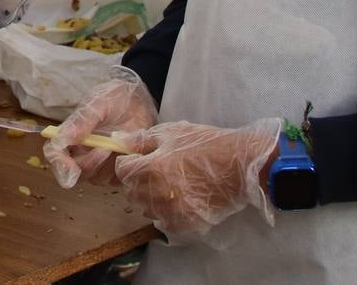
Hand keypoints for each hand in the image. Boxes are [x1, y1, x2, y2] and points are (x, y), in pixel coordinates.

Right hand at [45, 68, 157, 187]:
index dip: (58, 163)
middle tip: (104, 148)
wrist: (140, 101)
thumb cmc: (116, 98)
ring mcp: (99, 163)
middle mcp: (81, 152)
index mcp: (70, 135)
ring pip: (95, 178)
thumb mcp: (99, 102)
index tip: (70, 166)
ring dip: (106, 165)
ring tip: (118, 144)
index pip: (55, 154)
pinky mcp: (117, 170)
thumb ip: (82, 119)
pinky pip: (115, 179)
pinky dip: (121, 167)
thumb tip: (62, 137)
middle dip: (88, 164)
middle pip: (73, 172)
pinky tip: (128, 150)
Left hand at [113, 118, 280, 239]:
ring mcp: (172, 211)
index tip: (138, 159)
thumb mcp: (172, 133)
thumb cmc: (206, 144)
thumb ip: (141, 140)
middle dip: (136, 180)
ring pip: (144, 208)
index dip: (127, 162)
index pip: (122, 170)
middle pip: (130, 191)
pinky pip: (163, 222)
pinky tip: (178, 199)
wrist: (240, 166)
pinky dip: (165, 212)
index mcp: (152, 168)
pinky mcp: (186, 223)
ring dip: (149, 197)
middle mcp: (158, 193)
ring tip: (167, 184)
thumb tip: (116, 141)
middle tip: (153, 170)